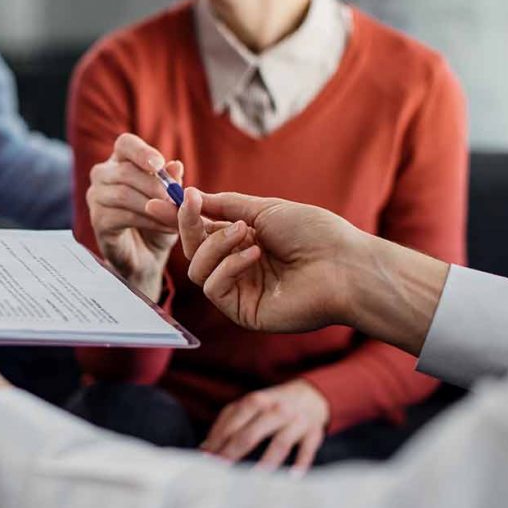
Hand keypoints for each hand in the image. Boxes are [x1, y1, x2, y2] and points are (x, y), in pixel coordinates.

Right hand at [86, 133, 184, 299]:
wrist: (148, 256)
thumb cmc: (158, 221)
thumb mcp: (171, 200)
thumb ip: (172, 183)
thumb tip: (175, 165)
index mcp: (121, 161)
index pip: (125, 144)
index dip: (141, 152)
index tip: (159, 164)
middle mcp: (103, 175)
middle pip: (125, 171)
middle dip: (155, 186)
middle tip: (178, 201)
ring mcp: (96, 198)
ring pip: (123, 194)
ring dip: (155, 206)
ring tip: (177, 217)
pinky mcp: (97, 221)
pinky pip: (122, 216)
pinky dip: (149, 222)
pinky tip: (167, 228)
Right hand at [147, 188, 361, 332]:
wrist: (345, 265)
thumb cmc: (314, 233)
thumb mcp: (264, 209)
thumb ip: (224, 206)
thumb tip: (190, 196)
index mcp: (245, 243)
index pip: (202, 231)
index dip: (181, 217)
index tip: (162, 199)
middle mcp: (238, 267)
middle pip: (193, 250)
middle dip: (188, 226)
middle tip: (190, 205)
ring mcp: (240, 291)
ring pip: (198, 269)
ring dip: (215, 245)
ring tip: (246, 233)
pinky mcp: (242, 311)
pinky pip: (213, 287)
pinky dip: (228, 266)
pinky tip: (253, 255)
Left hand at [201, 380, 328, 474]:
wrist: (311, 395)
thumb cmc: (272, 405)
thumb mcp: (250, 406)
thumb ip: (228, 423)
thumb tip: (205, 448)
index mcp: (256, 401)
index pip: (233, 422)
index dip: (218, 441)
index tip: (206, 459)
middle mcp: (276, 409)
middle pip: (251, 433)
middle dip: (233, 452)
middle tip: (221, 471)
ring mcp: (296, 421)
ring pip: (280, 443)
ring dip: (266, 462)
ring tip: (252, 480)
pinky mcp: (313, 433)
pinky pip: (307, 450)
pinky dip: (300, 463)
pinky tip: (292, 478)